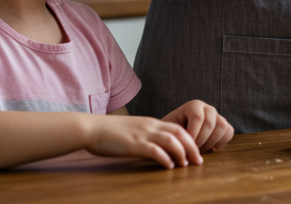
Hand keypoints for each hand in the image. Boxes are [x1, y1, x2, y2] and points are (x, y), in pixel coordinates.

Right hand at [87, 114, 202, 167]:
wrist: (91, 127)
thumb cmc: (110, 132)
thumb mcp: (133, 131)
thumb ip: (146, 137)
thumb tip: (156, 149)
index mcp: (151, 123)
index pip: (177, 128)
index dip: (190, 140)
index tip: (196, 152)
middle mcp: (150, 126)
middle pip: (179, 133)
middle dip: (192, 147)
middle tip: (199, 161)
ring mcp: (142, 134)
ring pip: (171, 140)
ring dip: (182, 152)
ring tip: (187, 165)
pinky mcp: (133, 144)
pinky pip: (154, 150)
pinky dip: (164, 158)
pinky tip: (169, 166)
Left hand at [163, 100, 233, 152]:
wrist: (177, 134)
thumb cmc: (173, 133)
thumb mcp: (172, 133)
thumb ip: (178, 139)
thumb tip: (189, 155)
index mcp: (193, 105)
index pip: (198, 118)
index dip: (193, 135)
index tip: (186, 146)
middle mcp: (207, 108)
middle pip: (210, 123)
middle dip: (201, 141)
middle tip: (193, 150)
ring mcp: (217, 116)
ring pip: (223, 126)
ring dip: (211, 142)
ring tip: (201, 150)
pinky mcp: (223, 125)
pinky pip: (229, 131)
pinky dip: (222, 142)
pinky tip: (211, 148)